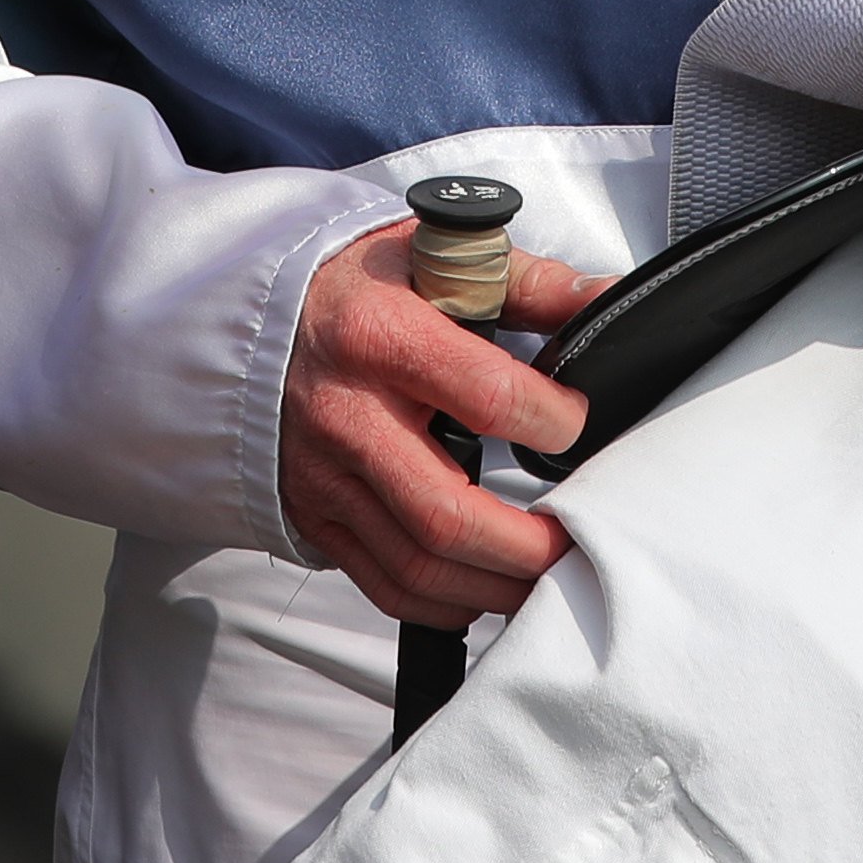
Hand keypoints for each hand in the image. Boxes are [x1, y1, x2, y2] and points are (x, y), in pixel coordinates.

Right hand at [278, 217, 605, 627]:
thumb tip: (604, 300)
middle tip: (576, 541)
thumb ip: (525, 284)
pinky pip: (384, 585)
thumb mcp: (434, 259)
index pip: (485, 395)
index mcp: (379, 333)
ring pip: (419, 565)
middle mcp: (345, 411)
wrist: (259, 315)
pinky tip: (482, 584)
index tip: (574, 421)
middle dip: (529, 547)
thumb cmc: (359, 286)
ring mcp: (324, 473)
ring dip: (496, 586)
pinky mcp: (315, 514)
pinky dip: (444, 603)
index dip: (551, 420)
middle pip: (448, 513)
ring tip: (543, 574)